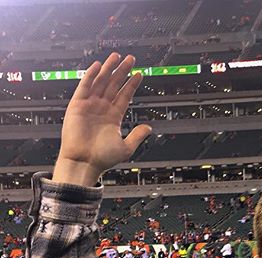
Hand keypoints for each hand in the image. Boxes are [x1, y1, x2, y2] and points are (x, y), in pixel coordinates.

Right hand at [53, 53, 151, 185]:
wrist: (84, 162)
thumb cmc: (102, 158)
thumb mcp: (126, 147)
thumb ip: (137, 136)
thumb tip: (148, 127)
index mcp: (113, 117)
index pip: (124, 95)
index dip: (132, 84)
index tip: (139, 74)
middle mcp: (102, 109)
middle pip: (114, 85)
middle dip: (122, 71)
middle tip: (131, 59)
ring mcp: (90, 106)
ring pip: (101, 82)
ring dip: (109, 69)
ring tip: (117, 57)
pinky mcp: (77, 105)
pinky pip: (85, 87)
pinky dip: (91, 76)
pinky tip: (99, 66)